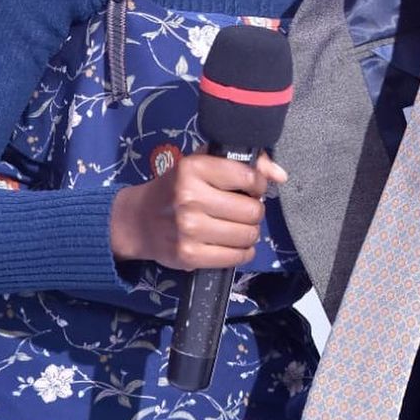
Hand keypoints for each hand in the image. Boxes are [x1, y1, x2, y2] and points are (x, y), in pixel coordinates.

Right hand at [109, 151, 287, 270]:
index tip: (250, 188)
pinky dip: (242, 252)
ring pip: (247, 235)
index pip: (249, 177)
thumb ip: (244, 162)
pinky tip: (233, 244)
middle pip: (252, 210)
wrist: (138, 220)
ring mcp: (189, 229)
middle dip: (254, 211)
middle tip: (243, 211)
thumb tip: (281, 175)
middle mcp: (190, 197)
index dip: (257, 185)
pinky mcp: (189, 255)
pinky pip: (235, 257)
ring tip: (238, 227)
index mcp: (194, 168)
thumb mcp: (203, 163)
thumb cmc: (176, 188)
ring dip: (249, 233)